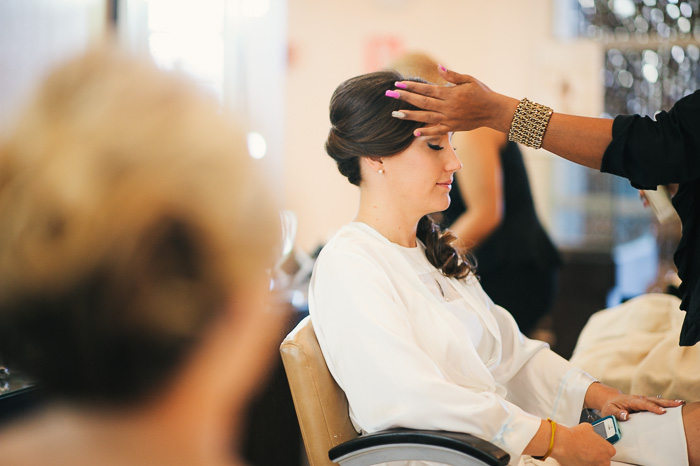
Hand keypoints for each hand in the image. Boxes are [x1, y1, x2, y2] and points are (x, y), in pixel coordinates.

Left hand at [391, 67, 518, 135]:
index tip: (398, 84)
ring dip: (410, 116)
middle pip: (422, 102)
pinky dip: (426, 132)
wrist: (493, 110)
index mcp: (450, 93)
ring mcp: (449, 118)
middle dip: (405, 98)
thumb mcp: (469, 79)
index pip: (426, 89)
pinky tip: (414, 133)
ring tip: (395, 114)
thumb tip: (439, 68)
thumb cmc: (482, 92)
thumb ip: (452, 75)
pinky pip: (437, 131)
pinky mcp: (452, 128)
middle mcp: (447, 107)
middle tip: (390, 95)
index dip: (411, 86)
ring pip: (426, 117)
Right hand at [550, 423, 615, 465]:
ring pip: (595, 465)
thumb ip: (592, 432)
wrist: (564, 443)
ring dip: (590, 461)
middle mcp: (604, 461)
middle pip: (604, 460)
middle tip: (587, 450)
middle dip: (596, 456)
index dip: (601, 448)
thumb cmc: (575, 436)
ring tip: (581, 455)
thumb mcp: (587, 427)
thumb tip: (590, 432)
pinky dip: (583, 463)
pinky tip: (577, 458)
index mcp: (608, 450)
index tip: (596, 447)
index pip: (609, 451)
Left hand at [600, 394, 683, 420]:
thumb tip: (625, 415)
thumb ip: (616, 413)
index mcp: (631, 401)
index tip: (662, 411)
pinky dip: (666, 404)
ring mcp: (643, 400)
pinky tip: (675, 406)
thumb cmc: (610, 407)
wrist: (610, 400)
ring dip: (669, 402)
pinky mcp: (645, 403)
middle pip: (653, 400)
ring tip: (681, 403)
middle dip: (666, 402)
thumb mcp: (609, 411)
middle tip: (678, 404)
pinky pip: (657, 403)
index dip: (653, 408)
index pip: (643, 404)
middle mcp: (638, 399)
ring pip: (657, 400)